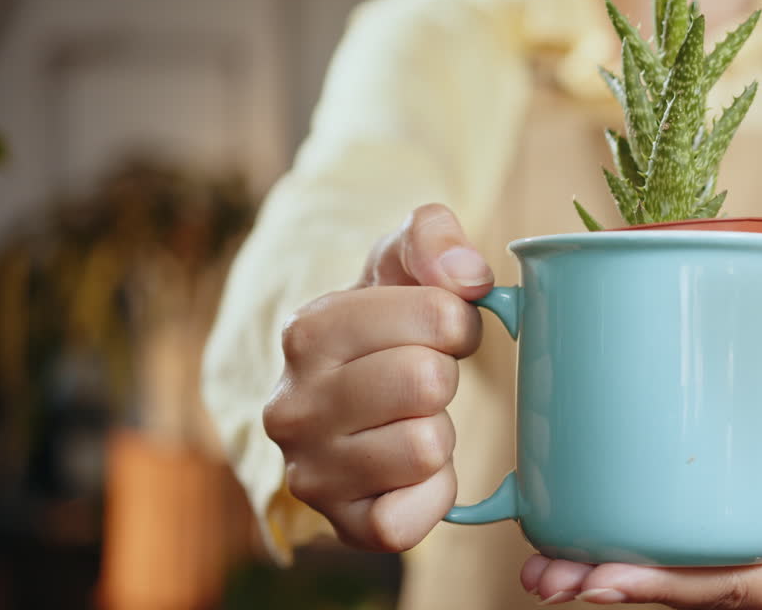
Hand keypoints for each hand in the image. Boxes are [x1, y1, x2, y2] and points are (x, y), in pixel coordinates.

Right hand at [262, 203, 493, 551]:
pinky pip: (412, 517)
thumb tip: (468, 276)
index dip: (458, 321)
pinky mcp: (342, 524)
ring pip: (427, 448)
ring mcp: (310, 471)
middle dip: (445, 378)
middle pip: (428, 381)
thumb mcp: (400, 262)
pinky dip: (433, 493)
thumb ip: (431, 236)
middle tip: (423, 380)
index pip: (437, 314)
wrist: (349, 402)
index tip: (440, 330)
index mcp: (308, 330)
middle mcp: (292, 404)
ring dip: (439, 434)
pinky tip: (412, 472)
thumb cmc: (384, 326)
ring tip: (410, 421)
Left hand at [521, 328, 761, 608]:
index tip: (607, 578)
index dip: (669, 589)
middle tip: (551, 577)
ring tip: (544, 568)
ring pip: (675, 586)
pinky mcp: (722, 543)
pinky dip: (622, 558)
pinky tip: (570, 548)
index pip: (738, 590)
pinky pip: (672, 561)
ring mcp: (749, 566)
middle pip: (694, 597)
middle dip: (621, 590)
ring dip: (608, 581)